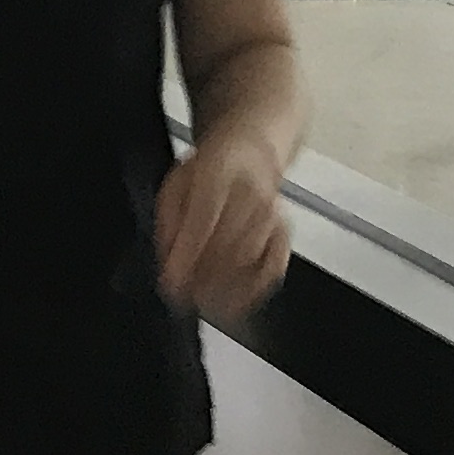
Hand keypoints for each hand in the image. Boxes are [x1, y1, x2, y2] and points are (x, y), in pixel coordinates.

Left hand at [155, 127, 290, 321]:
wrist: (249, 151)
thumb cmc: (207, 171)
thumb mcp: (175, 186)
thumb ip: (169, 224)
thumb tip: (168, 264)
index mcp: (216, 176)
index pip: (203, 221)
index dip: (187, 258)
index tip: (171, 285)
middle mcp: (250, 194)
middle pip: (228, 244)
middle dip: (203, 278)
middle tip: (184, 297)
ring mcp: (272, 214)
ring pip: (250, 259)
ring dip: (225, 287)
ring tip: (203, 302)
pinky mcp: (285, 231)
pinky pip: (274, 267)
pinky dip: (255, 290)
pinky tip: (235, 303)